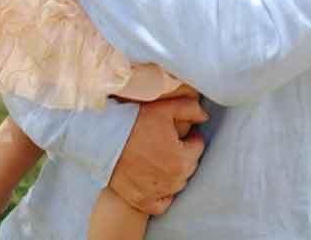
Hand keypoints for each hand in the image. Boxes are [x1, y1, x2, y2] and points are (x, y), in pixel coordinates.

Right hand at [109, 97, 207, 214]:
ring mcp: (157, 192)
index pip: (197, 147)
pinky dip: (162, 194)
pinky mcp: (142, 200)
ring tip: (161, 157)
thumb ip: (190, 109)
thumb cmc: (136, 123)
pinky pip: (161, 203)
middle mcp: (173, 180)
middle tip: (170, 142)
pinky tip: (157, 180)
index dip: (190, 137)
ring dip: (174, 172)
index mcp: (182, 159)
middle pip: (188, 165)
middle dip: (183, 154)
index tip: (180, 132)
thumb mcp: (166, 108)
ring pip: (176, 184)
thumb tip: (204, 117)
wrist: (105, 140)